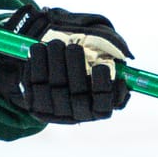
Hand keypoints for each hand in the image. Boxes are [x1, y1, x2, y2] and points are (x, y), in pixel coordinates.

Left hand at [0, 6, 132, 123]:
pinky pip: (35, 83)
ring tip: (56, 44)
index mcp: (99, 107)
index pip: (103, 103)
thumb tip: (122, 56)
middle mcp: (78, 113)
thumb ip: (115, 56)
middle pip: (77, 94)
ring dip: (55, 62)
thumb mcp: (106, 55)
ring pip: (55, 87)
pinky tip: (39, 49)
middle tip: (74, 48)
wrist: (56, 66)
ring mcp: (55, 111)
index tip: (101, 66)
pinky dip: (36, 64)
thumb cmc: (88, 60)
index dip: (102, 86)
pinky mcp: (35, 104)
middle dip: (76, 68)